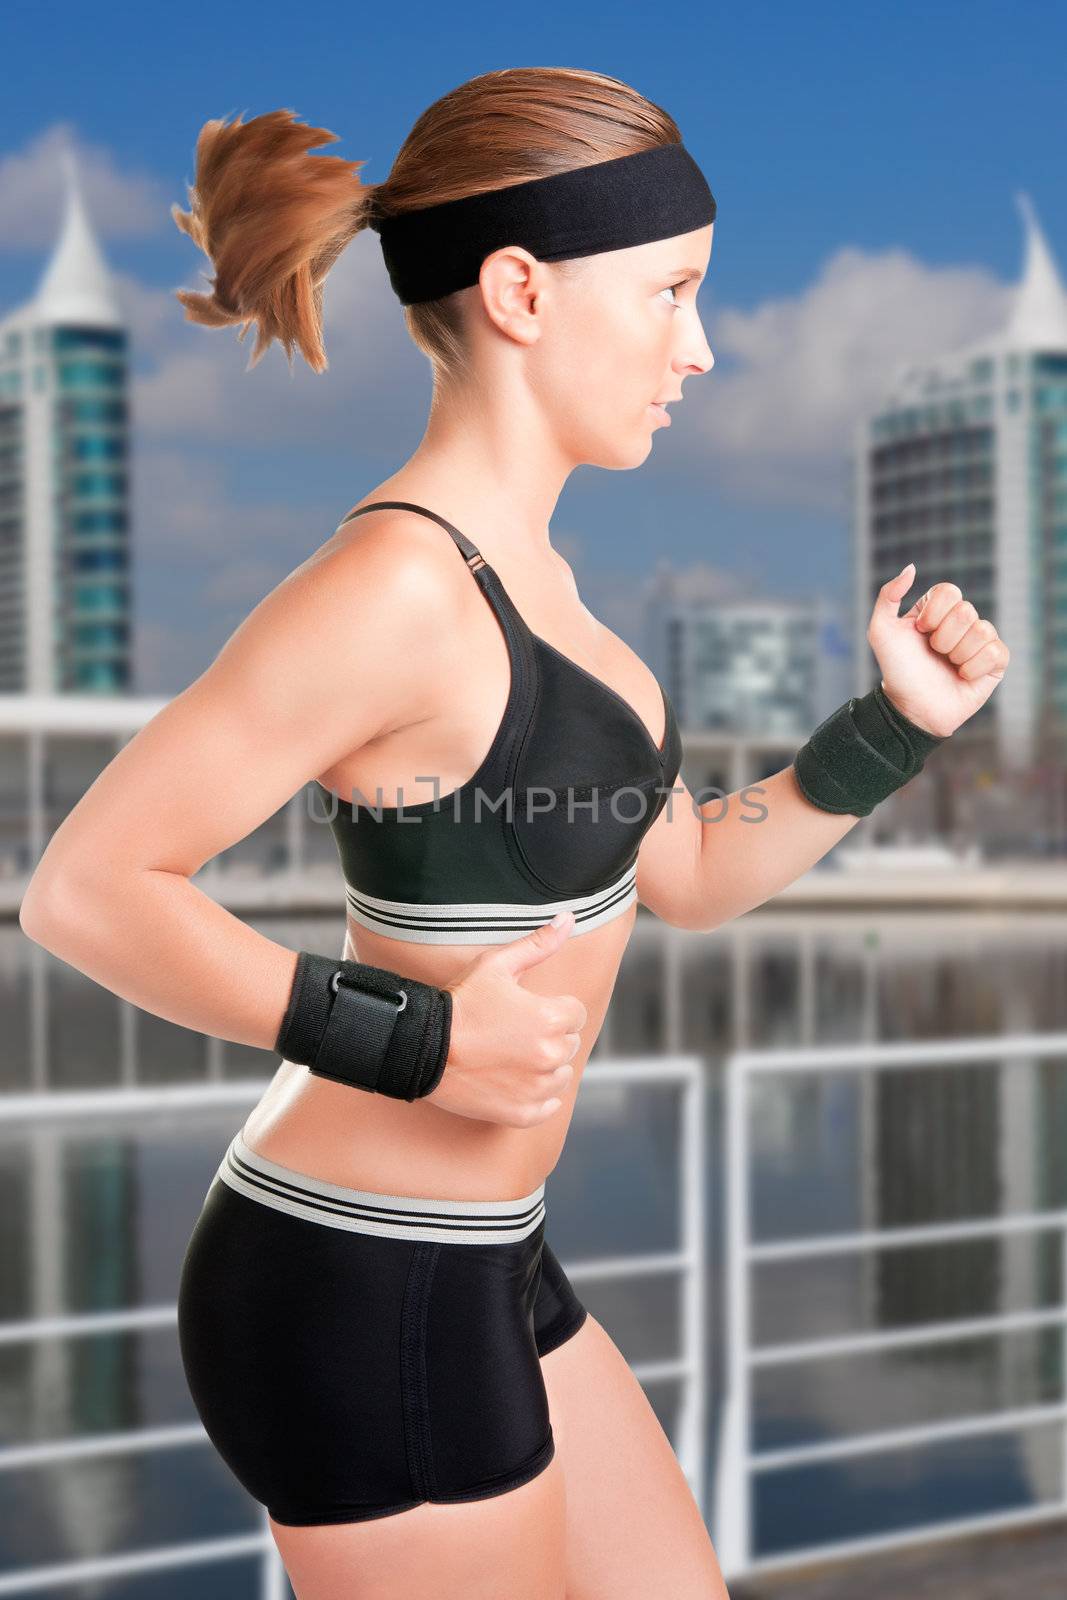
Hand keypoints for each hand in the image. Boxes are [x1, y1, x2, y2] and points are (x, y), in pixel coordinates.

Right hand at [427, 911, 587, 1127]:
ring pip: (560, 1076)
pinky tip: (515, 1082)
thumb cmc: (460, 1004)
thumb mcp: (497, 965)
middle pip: (569, 1044)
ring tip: (510, 1056)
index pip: (574, 1013)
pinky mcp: (522, 1112)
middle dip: (548, 1036)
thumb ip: (538, 944)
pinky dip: (538, 1098)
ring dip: (545, 1067)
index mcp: (550, 1019)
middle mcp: (550, 1055)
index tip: (525, 1010)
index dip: (551, 1009)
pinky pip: (548, 1108)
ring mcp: (536, 1088)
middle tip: (512, 1032)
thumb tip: (568, 919)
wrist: (421, 1047)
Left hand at [866, 563, 1009, 737]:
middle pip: (966, 611)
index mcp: (938, 610)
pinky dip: (974, 667)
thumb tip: (912, 567)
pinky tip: (962, 677)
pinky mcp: (995, 663)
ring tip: (948, 667)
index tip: (920, 632)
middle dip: (943, 638)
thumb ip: (888, 595)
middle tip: (934, 654)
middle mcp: (961, 622)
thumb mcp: (881, 631)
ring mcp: (980, 642)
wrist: (911, 708)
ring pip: (982, 631)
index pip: (949, 591)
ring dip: (958, 654)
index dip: (934, 613)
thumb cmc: (897, 670)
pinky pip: (996, 652)